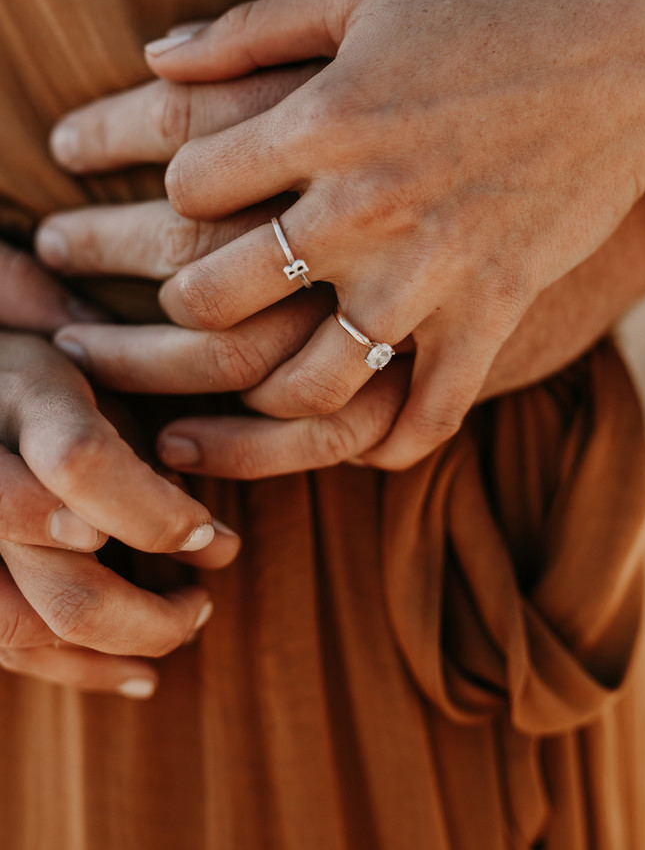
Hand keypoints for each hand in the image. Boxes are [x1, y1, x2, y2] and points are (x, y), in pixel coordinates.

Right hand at [0, 242, 238, 694]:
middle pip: (61, 577)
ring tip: (182, 628)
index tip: (209, 534)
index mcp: (27, 393)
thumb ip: (150, 446)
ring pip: (28, 629)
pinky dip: (79, 672)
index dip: (152, 513)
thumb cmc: (60, 375)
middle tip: (204, 601)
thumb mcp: (107, 374)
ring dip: (122, 647)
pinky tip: (138, 673)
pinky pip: (7, 648)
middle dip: (153, 612)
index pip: (81, 463)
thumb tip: (220, 545)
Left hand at [49, 0, 644, 468]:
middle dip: (181, 305)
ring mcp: (428, 276)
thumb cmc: (487, 20)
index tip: (195, 196)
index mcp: (321, 122)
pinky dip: (391, 447)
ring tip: (255, 381)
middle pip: (216, 297)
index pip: (188, 189)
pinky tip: (364, 447)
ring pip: (308, 385)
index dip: (175, 195)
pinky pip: (430, 416)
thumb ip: (248, 26)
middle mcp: (362, 210)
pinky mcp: (489, 316)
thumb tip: (154, 58)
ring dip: (264, 396)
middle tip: (190, 300)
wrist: (622, 65)